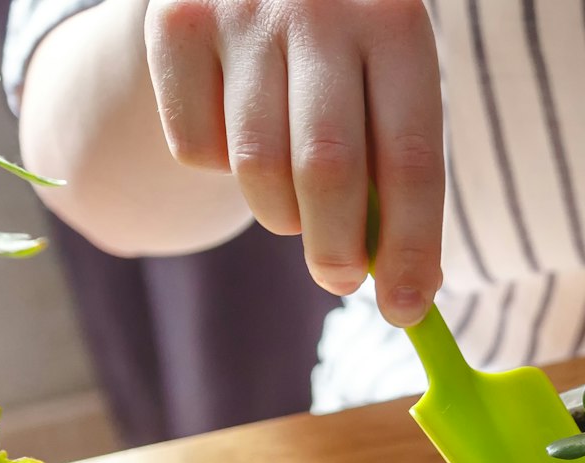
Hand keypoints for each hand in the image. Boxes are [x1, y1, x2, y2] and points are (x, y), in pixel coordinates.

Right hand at [143, 0, 442, 324]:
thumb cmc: (347, 55)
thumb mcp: (392, 86)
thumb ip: (398, 172)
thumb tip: (408, 287)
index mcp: (397, 24)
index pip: (410, 162)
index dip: (410, 248)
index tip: (407, 310)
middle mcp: (320, 8)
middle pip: (327, 170)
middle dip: (337, 249)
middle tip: (342, 280)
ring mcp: (241, 10)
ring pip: (256, 166)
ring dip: (281, 213)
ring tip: (297, 203)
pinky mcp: (174, 20)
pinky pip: (195, 146)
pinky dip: (222, 169)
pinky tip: (242, 136)